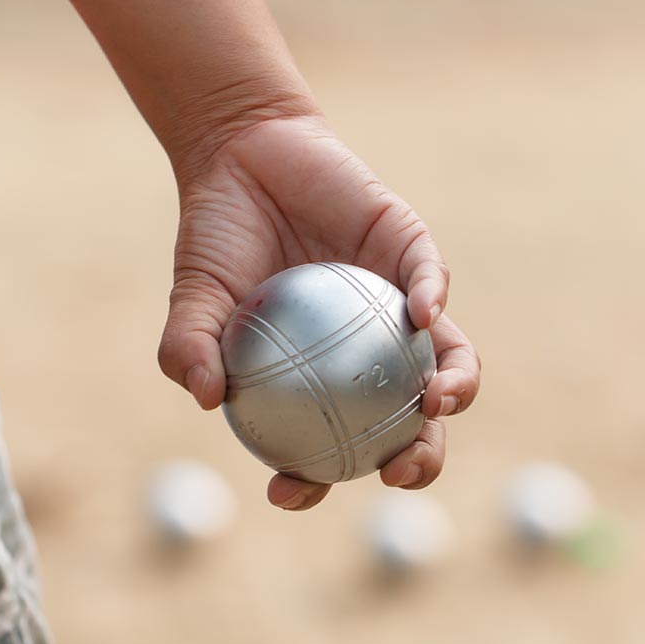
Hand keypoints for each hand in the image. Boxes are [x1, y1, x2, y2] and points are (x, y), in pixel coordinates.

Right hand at [157, 115, 480, 510]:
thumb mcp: (194, 294)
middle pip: (406, 422)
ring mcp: (396, 307)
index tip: (293, 490)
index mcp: (317, 377)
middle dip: (416, 459)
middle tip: (396, 470)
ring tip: (433, 403)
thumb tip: (205, 397)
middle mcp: (366, 352)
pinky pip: (431, 281)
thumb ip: (190, 345)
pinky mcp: (412, 253)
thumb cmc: (216, 234)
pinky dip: (432, 301)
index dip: (317, 482)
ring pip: (446, 360)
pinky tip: (422, 317)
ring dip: (454, 390)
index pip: (325, 446)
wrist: (241, 153)